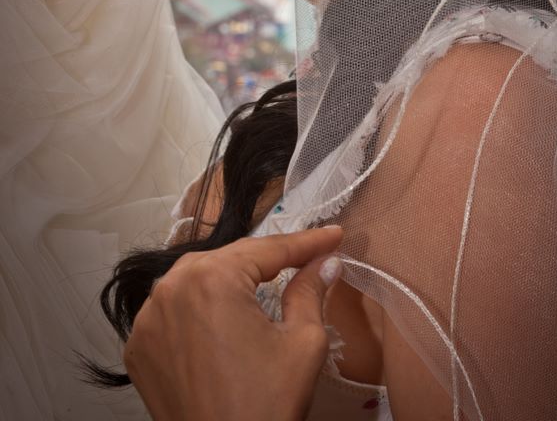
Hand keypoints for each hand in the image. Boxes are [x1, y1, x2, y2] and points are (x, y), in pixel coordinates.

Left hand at [124, 226, 343, 420]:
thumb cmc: (266, 405)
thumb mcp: (303, 343)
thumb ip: (311, 290)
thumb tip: (327, 262)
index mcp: (213, 279)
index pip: (269, 249)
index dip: (307, 242)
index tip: (333, 236)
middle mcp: (171, 287)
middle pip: (230, 260)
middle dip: (267, 260)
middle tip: (304, 260)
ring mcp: (148, 319)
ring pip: (197, 279)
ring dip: (229, 280)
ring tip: (263, 283)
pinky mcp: (138, 347)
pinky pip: (173, 311)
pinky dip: (198, 309)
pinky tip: (222, 318)